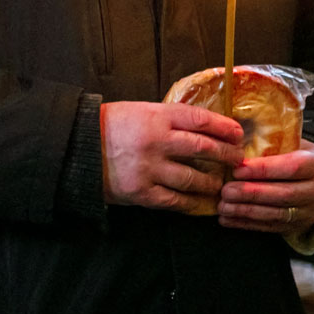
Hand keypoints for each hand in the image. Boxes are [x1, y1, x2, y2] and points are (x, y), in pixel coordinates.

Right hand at [100, 101, 244, 210]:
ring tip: (218, 184)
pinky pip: (176, 200)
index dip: (225, 128)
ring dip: (212, 183)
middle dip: (227, 155)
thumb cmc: (109, 127)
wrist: (75, 148)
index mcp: (156, 117)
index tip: (237, 134)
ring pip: (195, 179)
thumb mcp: (138, 111)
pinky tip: (200, 202)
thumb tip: (203, 127)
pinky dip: (192, 202)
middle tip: (237, 160)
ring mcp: (149, 169)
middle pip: (204, 148)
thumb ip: (169, 119)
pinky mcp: (142, 192)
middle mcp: (156, 142)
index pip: (201, 120)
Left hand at [219, 140, 313, 236]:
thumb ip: (268, 143)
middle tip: (225, 191)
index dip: (263, 169)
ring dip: (246, 211)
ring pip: (277, 214)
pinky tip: (226, 219)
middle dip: (251, 194)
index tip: (237, 170)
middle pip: (284, 194)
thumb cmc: (296, 154)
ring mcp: (310, 211)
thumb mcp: (291, 143)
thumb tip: (232, 144)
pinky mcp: (299, 226)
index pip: (292, 167)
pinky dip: (246, 224)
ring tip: (223, 206)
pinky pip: (271, 227)